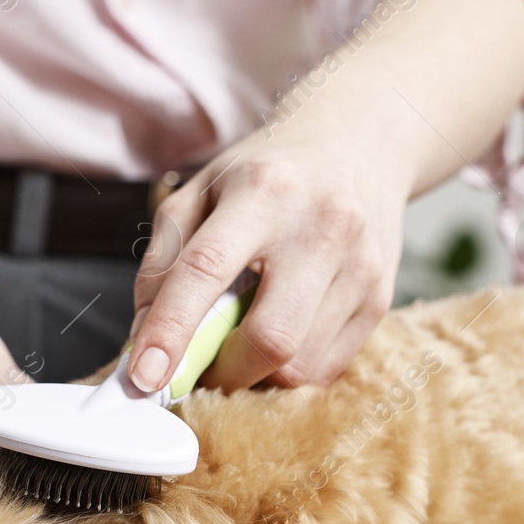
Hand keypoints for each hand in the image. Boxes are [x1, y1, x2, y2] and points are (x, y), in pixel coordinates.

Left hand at [127, 126, 412, 392]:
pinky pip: (326, 369)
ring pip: (300, 366)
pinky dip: (289, 369)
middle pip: (271, 338)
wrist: (358, 146)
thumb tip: (144, 341)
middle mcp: (322, 226)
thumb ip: (163, 262)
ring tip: (243, 340)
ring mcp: (360, 266)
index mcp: (264, 190)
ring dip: (257, 373)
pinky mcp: (380, 299)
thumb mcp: (202, 193)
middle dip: (224, 371)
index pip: (207, 269)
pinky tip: (281, 334)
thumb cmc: (268, 176)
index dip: (171, 330)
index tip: (144, 376)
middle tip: (200, 366)